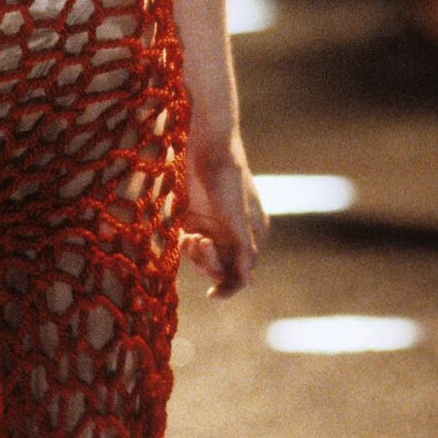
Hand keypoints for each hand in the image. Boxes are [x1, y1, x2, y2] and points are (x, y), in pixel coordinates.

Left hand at [179, 129, 267, 298]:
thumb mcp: (237, 216)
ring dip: (196, 255)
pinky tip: (184, 233)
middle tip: (200, 242)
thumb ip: (242, 249)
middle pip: (221, 269)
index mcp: (252, 235)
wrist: (206, 143)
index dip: (229, 287)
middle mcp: (234, 235)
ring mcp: (213, 227)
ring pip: (202, 259)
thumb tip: (247, 283)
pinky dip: (184, 246)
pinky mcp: (193, 219)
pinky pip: (188, 246)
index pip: (242, 274)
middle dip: (209, 263)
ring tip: (193, 236)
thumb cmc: (227, 177)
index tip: (212, 294)